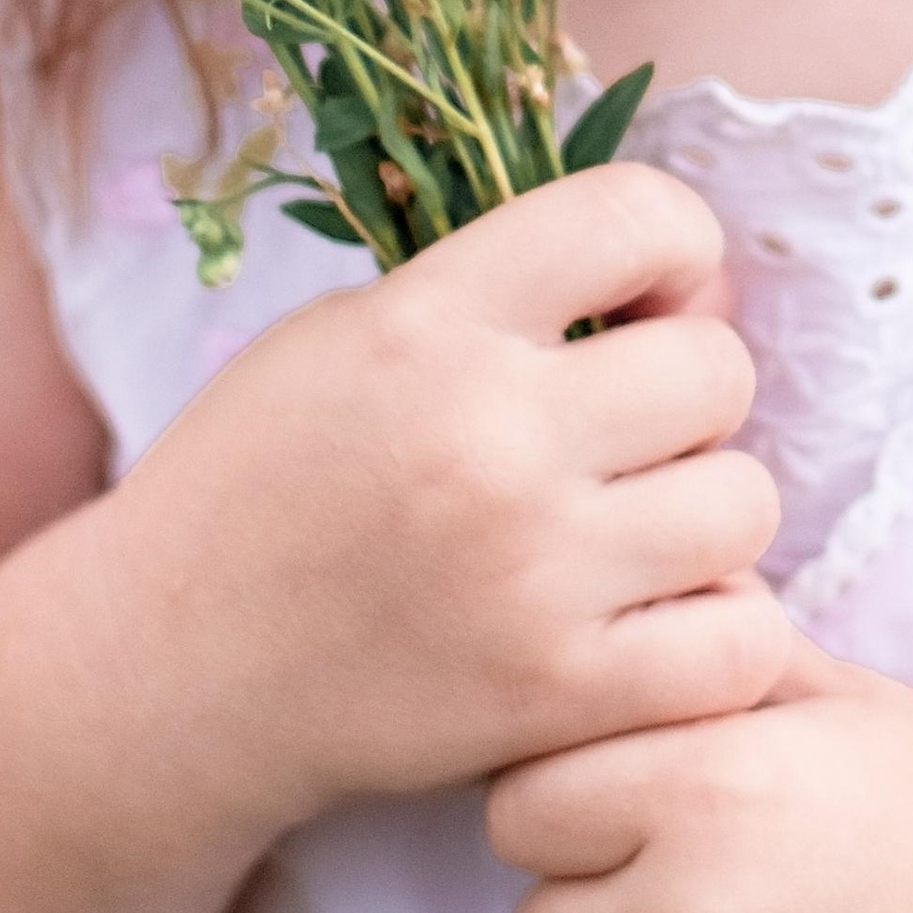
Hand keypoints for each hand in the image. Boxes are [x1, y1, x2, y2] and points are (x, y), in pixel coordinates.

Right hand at [96, 164, 790, 849]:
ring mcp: (530, 576)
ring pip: (746, 503)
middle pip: (718, 370)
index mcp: (430, 320)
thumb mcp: (349, 331)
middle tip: (632, 433)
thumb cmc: (264, 482)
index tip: (648, 298)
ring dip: (705, 513)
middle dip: (690, 391)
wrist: (166, 673)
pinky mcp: (554, 698)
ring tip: (637, 531)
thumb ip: (501, 291)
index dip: (677, 244)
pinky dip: (715, 634)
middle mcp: (490, 437)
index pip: (637, 214)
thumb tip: (686, 287)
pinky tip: (650, 626)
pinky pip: (738, 642)